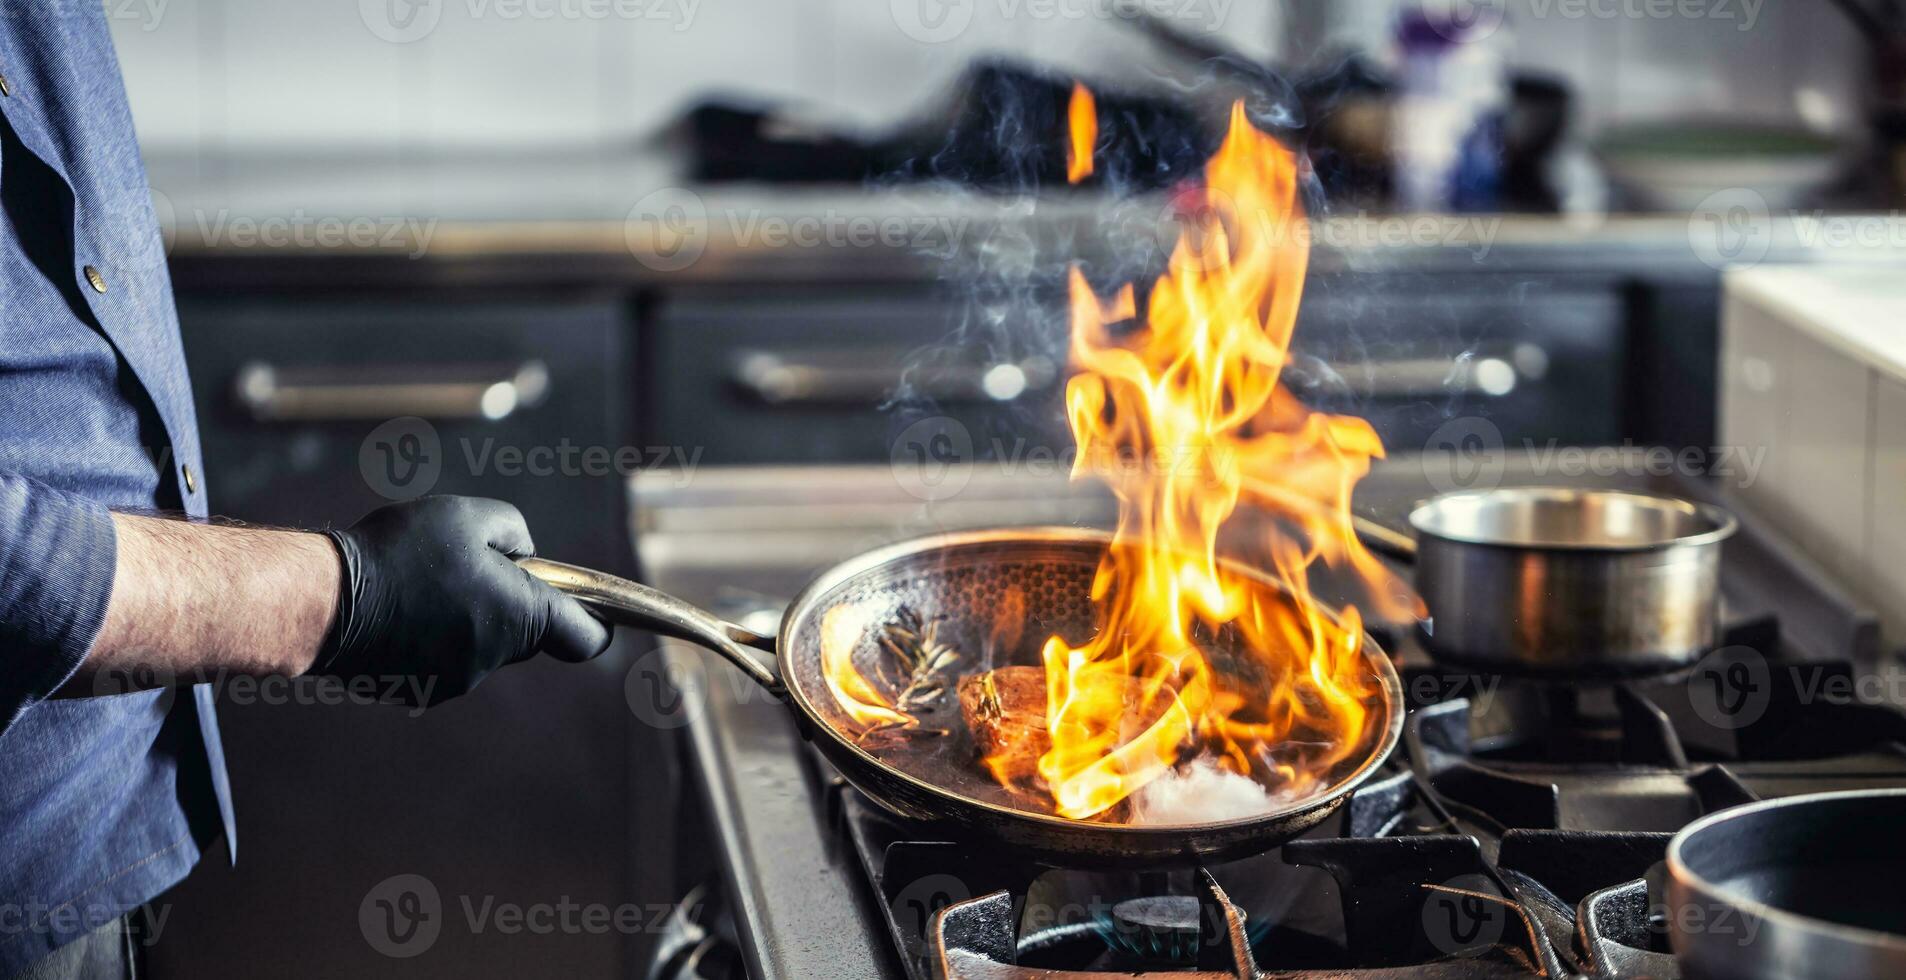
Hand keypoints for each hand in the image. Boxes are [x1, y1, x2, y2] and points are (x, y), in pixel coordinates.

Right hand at [312, 496, 610, 704]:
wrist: (325, 602)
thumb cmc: (402, 551)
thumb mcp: (470, 516)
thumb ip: (514, 532)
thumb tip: (523, 558)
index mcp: (522, 616)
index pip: (585, 637)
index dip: (595, 623)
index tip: (598, 613)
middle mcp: (494, 658)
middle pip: (524, 634)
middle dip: (510, 604)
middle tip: (468, 566)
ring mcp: (455, 680)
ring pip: (479, 644)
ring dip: (465, 617)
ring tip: (419, 583)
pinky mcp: (418, 690)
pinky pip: (440, 658)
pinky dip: (430, 636)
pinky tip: (397, 608)